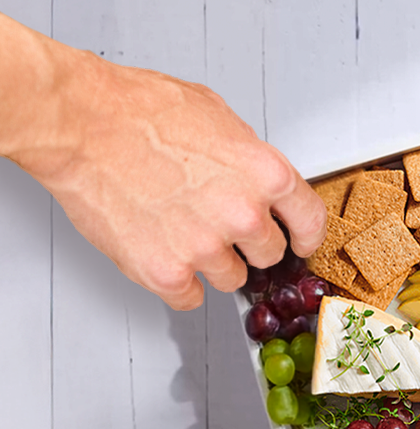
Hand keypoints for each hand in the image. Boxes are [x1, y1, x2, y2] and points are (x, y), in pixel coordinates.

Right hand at [16, 49, 326, 309]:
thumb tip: (259, 183)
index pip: (310, 222)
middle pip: (269, 254)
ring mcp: (206, 248)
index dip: (305, 236)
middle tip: (214, 222)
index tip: (300, 243)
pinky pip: (190, 297)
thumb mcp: (219, 118)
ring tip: (178, 227)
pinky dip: (176, 282)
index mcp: (266, 175)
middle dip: (247, 243)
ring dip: (211, 263)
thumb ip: (250, 160)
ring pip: (231, 278)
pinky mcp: (166, 272)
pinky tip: (161, 251)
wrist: (80, 123)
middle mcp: (244, 215)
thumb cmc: (139, 111)